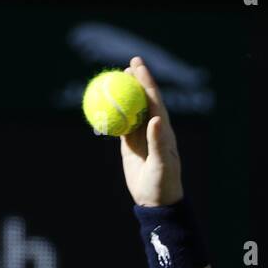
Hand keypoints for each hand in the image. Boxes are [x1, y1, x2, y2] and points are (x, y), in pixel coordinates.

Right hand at [119, 56, 183, 207]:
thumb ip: (158, 142)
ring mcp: (140, 137)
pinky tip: (104, 104)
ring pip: (131, 110)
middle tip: (127, 65)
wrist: (155, 202)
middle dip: (137, 82)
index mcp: (163, 130)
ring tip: (116, 78)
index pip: (154, 100)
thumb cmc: (163, 184)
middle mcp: (152, 130)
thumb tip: (154, 119)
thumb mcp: (161, 164)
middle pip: (143, 100)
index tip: (137, 66)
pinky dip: (113, 114)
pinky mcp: (130, 146)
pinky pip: (120, 126)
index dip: (147, 81)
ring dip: (125, 94)